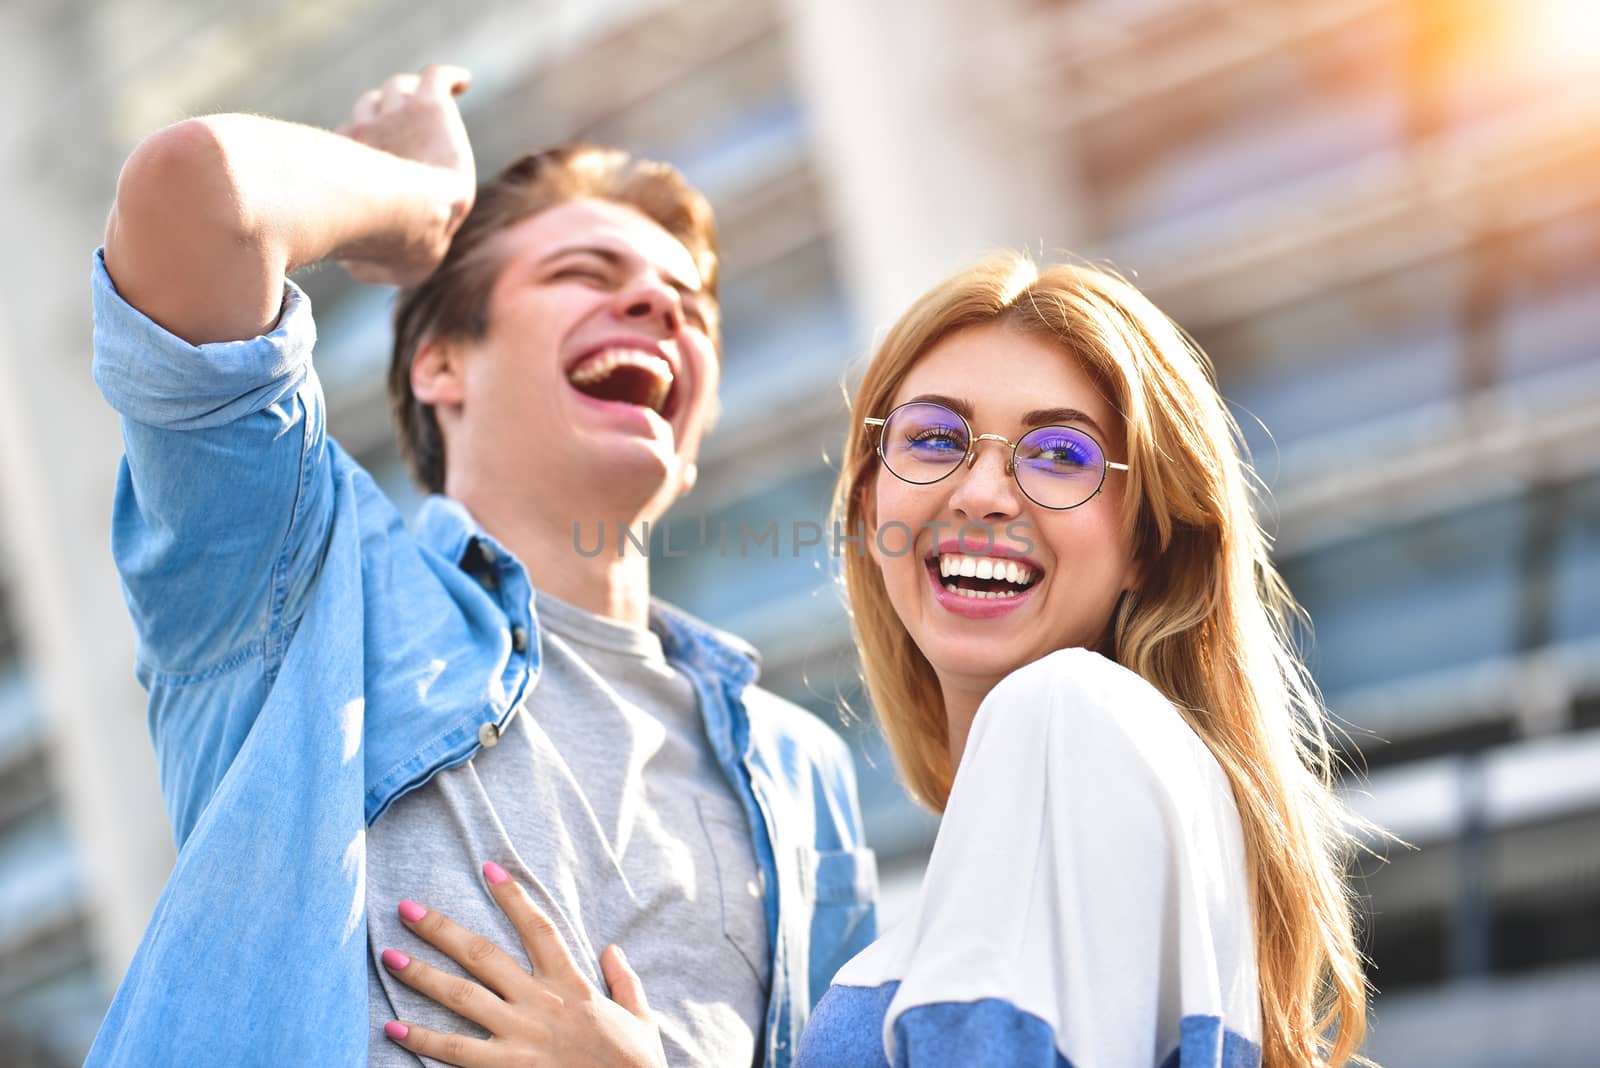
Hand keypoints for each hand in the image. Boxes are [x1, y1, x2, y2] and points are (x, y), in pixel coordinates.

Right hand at [333, 64, 476, 286]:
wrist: (413, 214)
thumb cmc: (390, 245)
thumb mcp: (375, 267)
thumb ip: (368, 264)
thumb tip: (357, 265)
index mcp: (349, 164)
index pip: (352, 142)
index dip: (364, 151)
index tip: (378, 170)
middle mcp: (366, 131)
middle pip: (372, 108)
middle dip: (384, 119)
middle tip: (408, 141)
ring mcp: (397, 115)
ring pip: (397, 90)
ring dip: (408, 98)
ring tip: (426, 113)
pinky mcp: (430, 107)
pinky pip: (437, 78)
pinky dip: (449, 78)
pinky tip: (462, 83)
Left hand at [380, 862, 665, 1067]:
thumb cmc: (636, 1064)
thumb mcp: (640, 1017)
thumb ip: (626, 981)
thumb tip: (612, 949)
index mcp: (571, 984)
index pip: (538, 928)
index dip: (513, 897)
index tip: (488, 869)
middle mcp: (539, 1002)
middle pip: (482, 955)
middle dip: (441, 929)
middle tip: (407, 909)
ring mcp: (519, 1035)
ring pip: (461, 996)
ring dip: (421, 975)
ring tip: (388, 955)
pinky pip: (456, 1051)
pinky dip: (423, 1039)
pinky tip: (393, 1027)